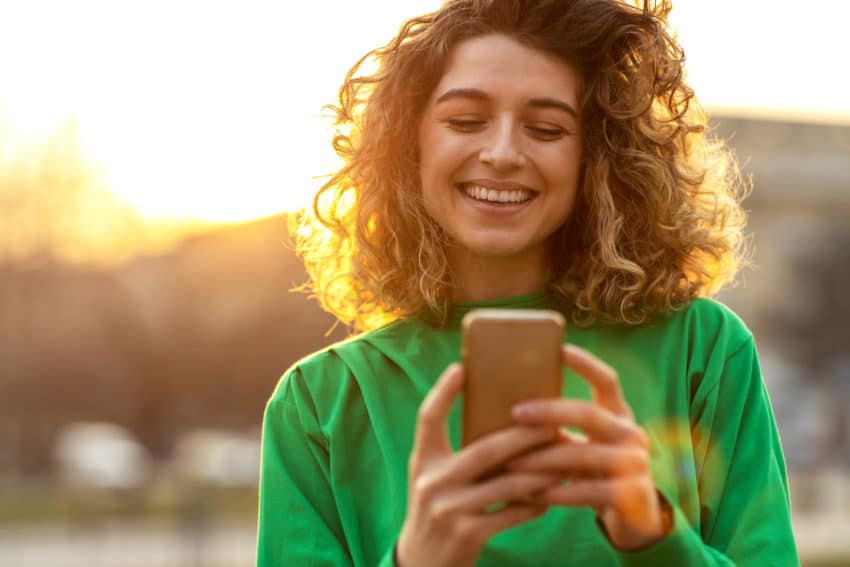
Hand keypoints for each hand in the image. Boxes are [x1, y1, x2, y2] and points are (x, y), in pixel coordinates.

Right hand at [396, 364, 558, 566]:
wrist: (421, 562)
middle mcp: (432, 482)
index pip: (427, 418)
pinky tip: (550, 495)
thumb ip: (455, 452)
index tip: (460, 368)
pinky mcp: (468, 534)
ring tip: (564, 460)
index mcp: (423, 460)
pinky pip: (512, 513)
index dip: (442, 392)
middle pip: (485, 450)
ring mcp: (450, 509)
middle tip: (553, 422)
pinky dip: (534, 503)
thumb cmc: (436, 508)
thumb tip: (501, 419)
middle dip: (524, 435)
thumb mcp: (431, 476)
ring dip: (540, 471)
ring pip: (507, 483)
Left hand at [507, 345, 669, 550]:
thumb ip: (560, 428)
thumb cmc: (595, 472)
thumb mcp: (583, 444)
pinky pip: (589, 491)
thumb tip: (508, 410)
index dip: (586, 363)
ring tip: (512, 462)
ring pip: (583, 455)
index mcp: (618, 415)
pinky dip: (560, 492)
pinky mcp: (632, 494)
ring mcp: (636, 463)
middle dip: (549, 412)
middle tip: (515, 412)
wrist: (636, 516)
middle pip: (589, 414)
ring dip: (544, 459)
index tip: (559, 349)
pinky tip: (536, 493)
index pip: (607, 380)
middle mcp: (631, 433)